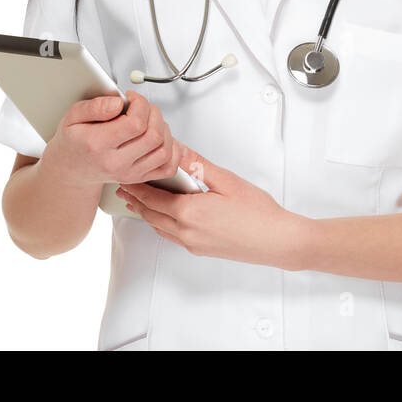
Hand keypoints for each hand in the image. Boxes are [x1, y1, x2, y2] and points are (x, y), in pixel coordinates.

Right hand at [41, 90, 181, 187]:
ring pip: (164, 150)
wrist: (72, 170)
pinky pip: (168, 167)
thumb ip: (94, 107)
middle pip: (153, 136)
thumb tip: (118, 103)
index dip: (140, 104)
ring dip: (163, 129)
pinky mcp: (140, 178)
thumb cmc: (74, 142)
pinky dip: (172, 151)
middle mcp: (117, 163)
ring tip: (149, 120)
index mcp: (99, 145)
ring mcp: (130, 173)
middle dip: (153, 112)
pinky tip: (160, 138)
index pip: (135, 123)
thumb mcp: (72, 117)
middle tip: (141, 106)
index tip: (131, 98)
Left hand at [116, 147, 310, 270]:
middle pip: (151, 215)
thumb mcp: (227, 181)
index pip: (152, 198)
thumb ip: (198, 166)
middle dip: (135, 200)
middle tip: (123, 188)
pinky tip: (164, 216)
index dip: (136, 187)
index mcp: (190, 212)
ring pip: (159, 228)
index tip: (125, 177)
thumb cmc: (258, 213)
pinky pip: (171, 236)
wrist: (277, 241)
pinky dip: (161, 224)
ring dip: (146, 213)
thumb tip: (180, 152)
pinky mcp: (200, 249)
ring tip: (137, 201)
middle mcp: (186, 231)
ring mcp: (192, 243)